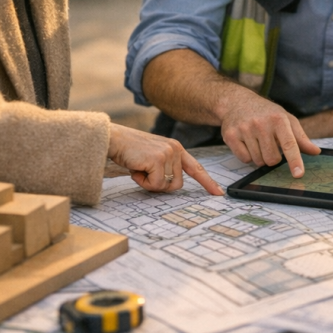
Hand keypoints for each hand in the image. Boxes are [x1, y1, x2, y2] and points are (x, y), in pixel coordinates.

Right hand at [107, 124, 222, 194]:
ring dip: (149, 183)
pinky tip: (136, 168)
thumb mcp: (153, 156)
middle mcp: (176, 149)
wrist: (114, 139)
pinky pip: (155, 184)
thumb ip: (166, 167)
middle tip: (144, 173)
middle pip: (177, 184)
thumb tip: (172, 184)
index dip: (207, 182)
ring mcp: (168, 154)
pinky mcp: (158, 159)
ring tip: (139, 168)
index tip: (218, 193)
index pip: (196, 168)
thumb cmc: (130, 151)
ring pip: (166, 186)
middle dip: (159, 184)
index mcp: (176, 148)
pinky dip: (143, 182)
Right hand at [219, 91, 320, 177]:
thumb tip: (316, 152)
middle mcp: (261, 123)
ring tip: (257, 141)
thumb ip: (300, 138)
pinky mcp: (231, 135)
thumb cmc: (266, 113)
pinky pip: (244, 159)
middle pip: (272, 159)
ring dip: (260, 156)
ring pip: (258, 161)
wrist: (237, 102)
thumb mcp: (286, 120)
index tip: (298, 174)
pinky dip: (247, 155)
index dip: (295, 160)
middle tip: (270, 144)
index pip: (289, 144)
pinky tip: (246, 142)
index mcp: (279, 119)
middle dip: (273, 157)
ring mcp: (244, 129)